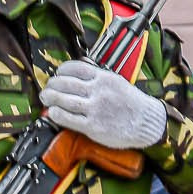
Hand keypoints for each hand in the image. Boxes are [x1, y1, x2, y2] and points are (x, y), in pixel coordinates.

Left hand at [39, 59, 166, 150]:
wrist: (147, 122)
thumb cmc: (131, 102)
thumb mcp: (116, 81)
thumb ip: (98, 75)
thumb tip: (79, 67)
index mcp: (104, 78)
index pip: (75, 68)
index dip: (61, 71)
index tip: (57, 75)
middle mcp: (98, 91)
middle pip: (66, 84)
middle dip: (52, 85)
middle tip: (47, 89)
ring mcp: (95, 109)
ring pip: (65, 100)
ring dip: (51, 98)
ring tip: (45, 98)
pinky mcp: (94, 126)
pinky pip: (70, 119)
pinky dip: (58, 114)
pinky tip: (53, 113)